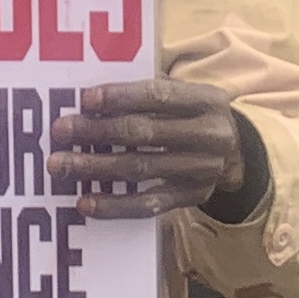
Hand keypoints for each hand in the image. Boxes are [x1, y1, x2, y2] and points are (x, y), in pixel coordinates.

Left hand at [52, 81, 254, 218]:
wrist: (238, 154)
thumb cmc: (194, 115)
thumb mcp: (187, 94)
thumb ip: (150, 91)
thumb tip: (91, 96)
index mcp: (206, 100)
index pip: (159, 96)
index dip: (120, 97)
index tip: (85, 99)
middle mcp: (209, 136)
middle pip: (144, 133)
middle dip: (97, 131)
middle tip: (60, 131)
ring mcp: (201, 171)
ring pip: (141, 170)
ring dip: (95, 168)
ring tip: (59, 165)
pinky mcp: (191, 199)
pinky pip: (148, 206)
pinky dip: (114, 205)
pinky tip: (85, 203)